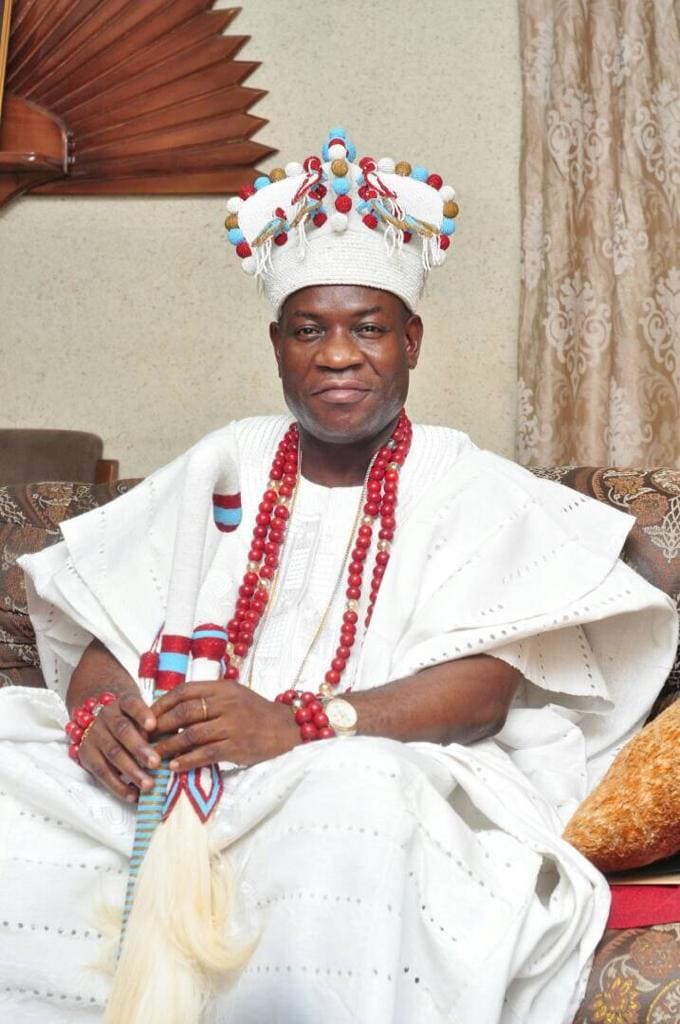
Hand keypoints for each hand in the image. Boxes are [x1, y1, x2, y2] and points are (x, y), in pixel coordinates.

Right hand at [78, 693, 159, 801]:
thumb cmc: (132, 720)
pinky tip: (133, 794)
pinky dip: (118, 785)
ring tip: (148, 784)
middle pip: (122, 731)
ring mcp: (94, 735)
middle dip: (139, 748)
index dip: (142, 714)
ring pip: (113, 753)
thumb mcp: (142, 715)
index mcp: (123, 703)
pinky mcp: (87, 754)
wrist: (99, 720)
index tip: (153, 725)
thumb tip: (178, 743)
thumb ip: (158, 726)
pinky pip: (102, 772)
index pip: (132, 703)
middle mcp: (106, 716)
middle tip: (156, 763)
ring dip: (131, 771)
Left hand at [151, 681, 298, 770]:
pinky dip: (188, 761)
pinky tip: (175, 767)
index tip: (147, 717)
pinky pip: (206, 754)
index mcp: (222, 688)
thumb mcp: (232, 696)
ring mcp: (232, 725)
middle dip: (160, 726)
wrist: (285, 729)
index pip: (184, 691)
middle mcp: (226, 703)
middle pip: (184, 712)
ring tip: (153, 756)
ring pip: (192, 734)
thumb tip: (170, 710)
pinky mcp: (237, 746)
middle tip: (144, 738)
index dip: (162, 704)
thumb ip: (207, 699)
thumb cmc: (254, 712)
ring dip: (169, 747)